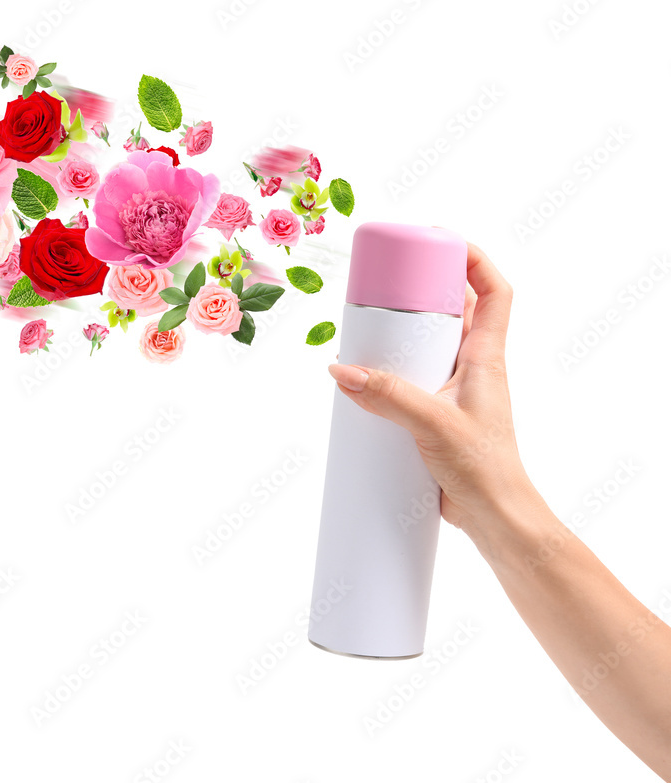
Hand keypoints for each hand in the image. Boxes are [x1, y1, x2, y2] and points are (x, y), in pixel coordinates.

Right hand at [328, 241, 531, 532]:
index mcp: (487, 357)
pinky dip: (394, 371)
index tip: (443, 241)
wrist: (495, 517)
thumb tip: (342, 370)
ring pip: (433, 347)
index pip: (496, 292)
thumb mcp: (432, 424)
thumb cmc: (484, 468)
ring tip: (370, 327)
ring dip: (406, 334)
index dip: (475, 260)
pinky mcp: (439, 415)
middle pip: (457, 312)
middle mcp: (475, 368)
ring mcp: (457, 391)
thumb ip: (387, 395)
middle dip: (425, 292)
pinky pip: (416, 379)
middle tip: (390, 283)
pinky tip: (367, 381)